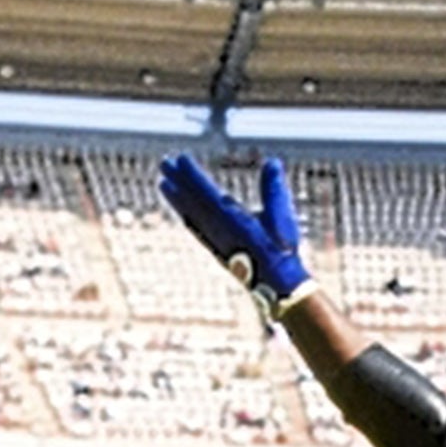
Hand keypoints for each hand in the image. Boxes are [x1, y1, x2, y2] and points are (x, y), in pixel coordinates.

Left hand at [158, 153, 312, 317]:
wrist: (277, 286)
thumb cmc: (281, 250)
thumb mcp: (280, 217)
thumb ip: (274, 190)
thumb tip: (272, 162)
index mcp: (232, 219)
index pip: (207, 192)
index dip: (192, 176)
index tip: (179, 160)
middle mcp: (218, 229)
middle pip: (193, 201)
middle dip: (179, 182)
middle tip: (164, 164)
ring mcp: (215, 240)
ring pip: (192, 215)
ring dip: (178, 199)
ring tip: (164, 185)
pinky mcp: (217, 249)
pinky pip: (197, 229)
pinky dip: (187, 217)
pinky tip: (182, 213)